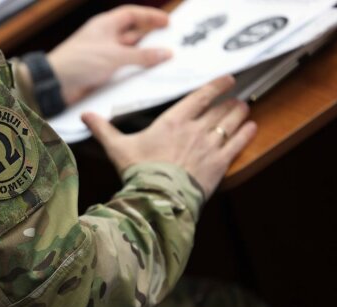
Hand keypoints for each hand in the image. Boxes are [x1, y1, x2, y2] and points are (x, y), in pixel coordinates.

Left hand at [48, 5, 171, 105]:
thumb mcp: (115, 56)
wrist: (55, 84)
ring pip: (128, 52)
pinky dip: (133, 69)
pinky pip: (121, 67)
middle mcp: (104, 38)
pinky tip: (144, 74)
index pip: (131, 15)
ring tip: (162, 59)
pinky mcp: (100, 71)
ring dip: (143, 55)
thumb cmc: (79, 62)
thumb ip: (141, 56)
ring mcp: (102, 55)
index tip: (166, 22)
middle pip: (132, 33)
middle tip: (169, 41)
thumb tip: (164, 53)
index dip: (149, 16)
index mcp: (105, 25)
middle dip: (150, 37)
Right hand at [81, 76, 256, 197]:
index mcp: (174, 121)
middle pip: (220, 109)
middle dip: (229, 102)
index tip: (228, 79)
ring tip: (244, 108)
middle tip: (235, 98)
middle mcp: (196, 129)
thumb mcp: (117, 148)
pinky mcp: (219, 164)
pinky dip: (246, 133)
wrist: (157, 197)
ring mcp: (210, 146)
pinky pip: (238, 143)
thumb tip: (85, 115)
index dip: (216, 85)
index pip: (201, 96)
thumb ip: (103, 129)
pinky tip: (251, 127)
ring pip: (231, 123)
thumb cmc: (138, 172)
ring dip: (239, 113)